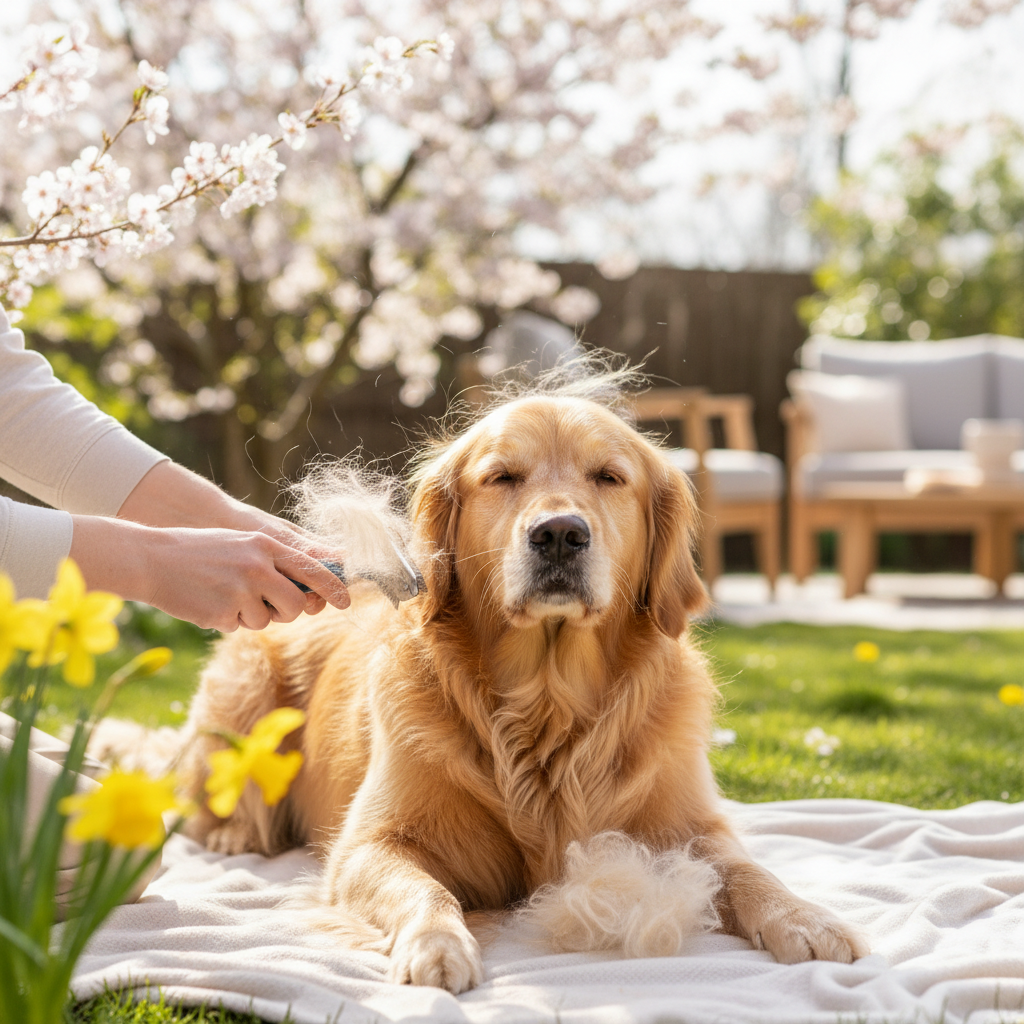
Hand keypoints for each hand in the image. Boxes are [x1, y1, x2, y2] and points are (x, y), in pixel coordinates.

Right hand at [70, 517, 350, 631]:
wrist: (152, 559)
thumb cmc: (199, 552)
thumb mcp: (242, 546)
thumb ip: (275, 562)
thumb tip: (311, 589)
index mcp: (266, 545)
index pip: (313, 570)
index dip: (334, 588)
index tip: (346, 601)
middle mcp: (259, 566)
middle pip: (297, 605)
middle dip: (288, 612)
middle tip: (267, 605)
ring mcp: (242, 590)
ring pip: (269, 620)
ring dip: (252, 616)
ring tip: (226, 595)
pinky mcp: (224, 612)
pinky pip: (240, 626)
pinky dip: (227, 620)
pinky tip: (209, 602)